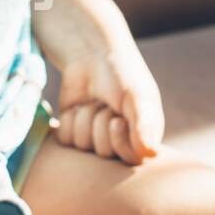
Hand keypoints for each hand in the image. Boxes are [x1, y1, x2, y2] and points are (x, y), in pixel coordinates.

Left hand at [56, 39, 164, 164]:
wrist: (91, 56)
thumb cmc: (122, 75)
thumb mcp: (138, 96)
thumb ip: (145, 124)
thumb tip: (149, 153)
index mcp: (142, 136)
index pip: (132, 158)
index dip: (120, 142)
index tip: (116, 120)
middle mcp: (119, 142)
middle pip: (104, 153)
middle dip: (101, 123)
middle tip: (106, 105)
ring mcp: (93, 139)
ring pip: (83, 145)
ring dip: (85, 118)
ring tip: (94, 102)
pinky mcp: (72, 133)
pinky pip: (65, 139)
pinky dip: (69, 119)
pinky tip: (78, 106)